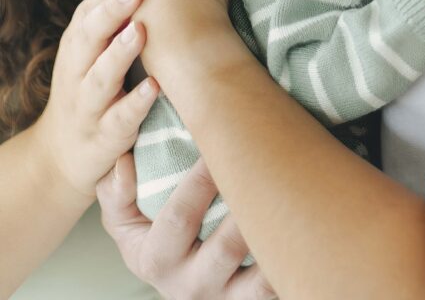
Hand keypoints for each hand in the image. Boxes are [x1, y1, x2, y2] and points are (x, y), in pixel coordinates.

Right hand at [34, 0, 158, 198]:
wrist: (59, 156)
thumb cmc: (87, 89)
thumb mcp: (90, 55)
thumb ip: (110, 22)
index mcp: (75, 48)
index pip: (86, 14)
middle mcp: (77, 73)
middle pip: (88, 38)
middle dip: (111, 11)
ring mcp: (88, 106)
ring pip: (99, 78)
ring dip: (118, 54)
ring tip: (139, 31)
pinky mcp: (103, 138)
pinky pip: (119, 120)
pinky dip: (135, 103)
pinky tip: (154, 87)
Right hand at [97, 153, 276, 299]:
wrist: (177, 282)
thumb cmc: (151, 238)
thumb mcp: (123, 220)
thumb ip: (115, 192)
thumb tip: (122, 164)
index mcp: (155, 260)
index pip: (180, 217)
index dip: (200, 181)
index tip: (219, 143)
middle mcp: (191, 286)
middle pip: (226, 245)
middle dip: (246, 202)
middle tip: (266, 159)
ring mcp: (225, 298)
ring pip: (258, 269)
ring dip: (274, 228)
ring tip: (291, 187)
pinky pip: (277, 286)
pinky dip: (291, 258)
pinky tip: (306, 223)